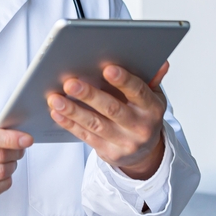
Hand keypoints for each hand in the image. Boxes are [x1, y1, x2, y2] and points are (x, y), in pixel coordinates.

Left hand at [48, 62, 169, 179]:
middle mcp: (141, 127)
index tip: (107, 68)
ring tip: (55, 98)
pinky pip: (87, 137)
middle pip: (113, 109)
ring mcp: (125, 143)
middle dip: (90, 95)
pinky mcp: (110, 154)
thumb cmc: (144, 115)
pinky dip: (70, 124)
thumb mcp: (153, 97)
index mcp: (153, 108)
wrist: (145, 153)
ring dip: (74, 110)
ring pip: (96, 124)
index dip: (123, 80)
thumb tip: (160, 62)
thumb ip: (151, 79)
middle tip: (70, 82)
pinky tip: (57, 113)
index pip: (139, 92)